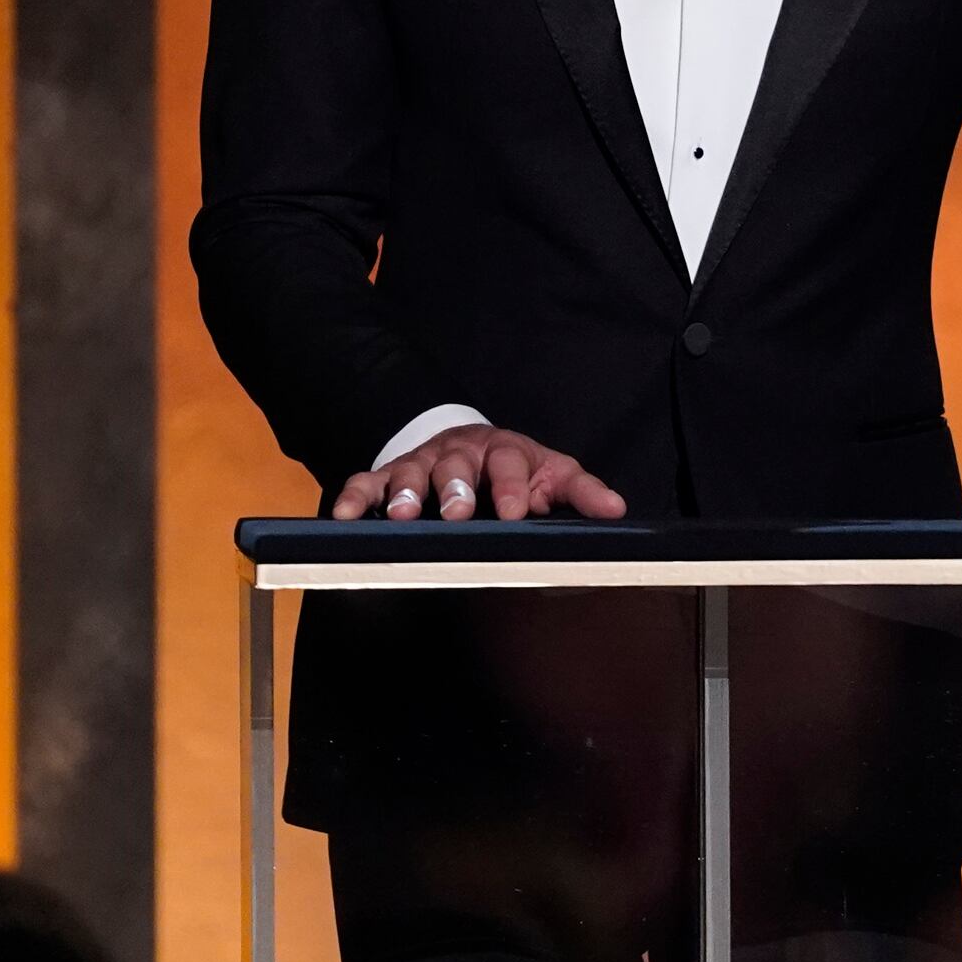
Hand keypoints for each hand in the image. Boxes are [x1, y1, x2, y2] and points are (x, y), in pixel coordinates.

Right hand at [334, 422, 626, 522]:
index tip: (516, 513)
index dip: (514, 488)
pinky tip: (344, 516)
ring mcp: (422, 464)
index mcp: (506, 452)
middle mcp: (461, 454)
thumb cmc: (515, 470)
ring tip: (401, 516)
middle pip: (456, 466)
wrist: (469, 444)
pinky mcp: (388, 476)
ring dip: (405, 494)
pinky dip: (353, 498)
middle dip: (455, 489)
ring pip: (410, 474)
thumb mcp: (552, 473)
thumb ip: (581, 492)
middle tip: (455, 513)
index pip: (512, 465)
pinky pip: (366, 483)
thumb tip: (617, 510)